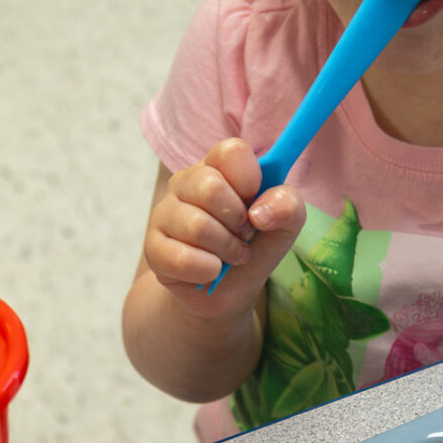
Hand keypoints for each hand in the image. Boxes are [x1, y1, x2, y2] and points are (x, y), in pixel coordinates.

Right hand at [143, 139, 304, 315]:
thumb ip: (288, 205)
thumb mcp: (285, 225)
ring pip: (197, 226)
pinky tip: (213, 270)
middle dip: (239, 220)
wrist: (229, 290)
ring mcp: (165, 213)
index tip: (255, 202)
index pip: (231, 151)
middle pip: (210, 187)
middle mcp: (186, 182)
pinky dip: (208, 269)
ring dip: (227, 248)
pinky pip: (182, 258)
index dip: (251, 180)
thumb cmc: (254, 246)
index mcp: (218, 166)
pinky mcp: (153, 247)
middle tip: (245, 234)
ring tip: (233, 255)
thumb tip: (261, 212)